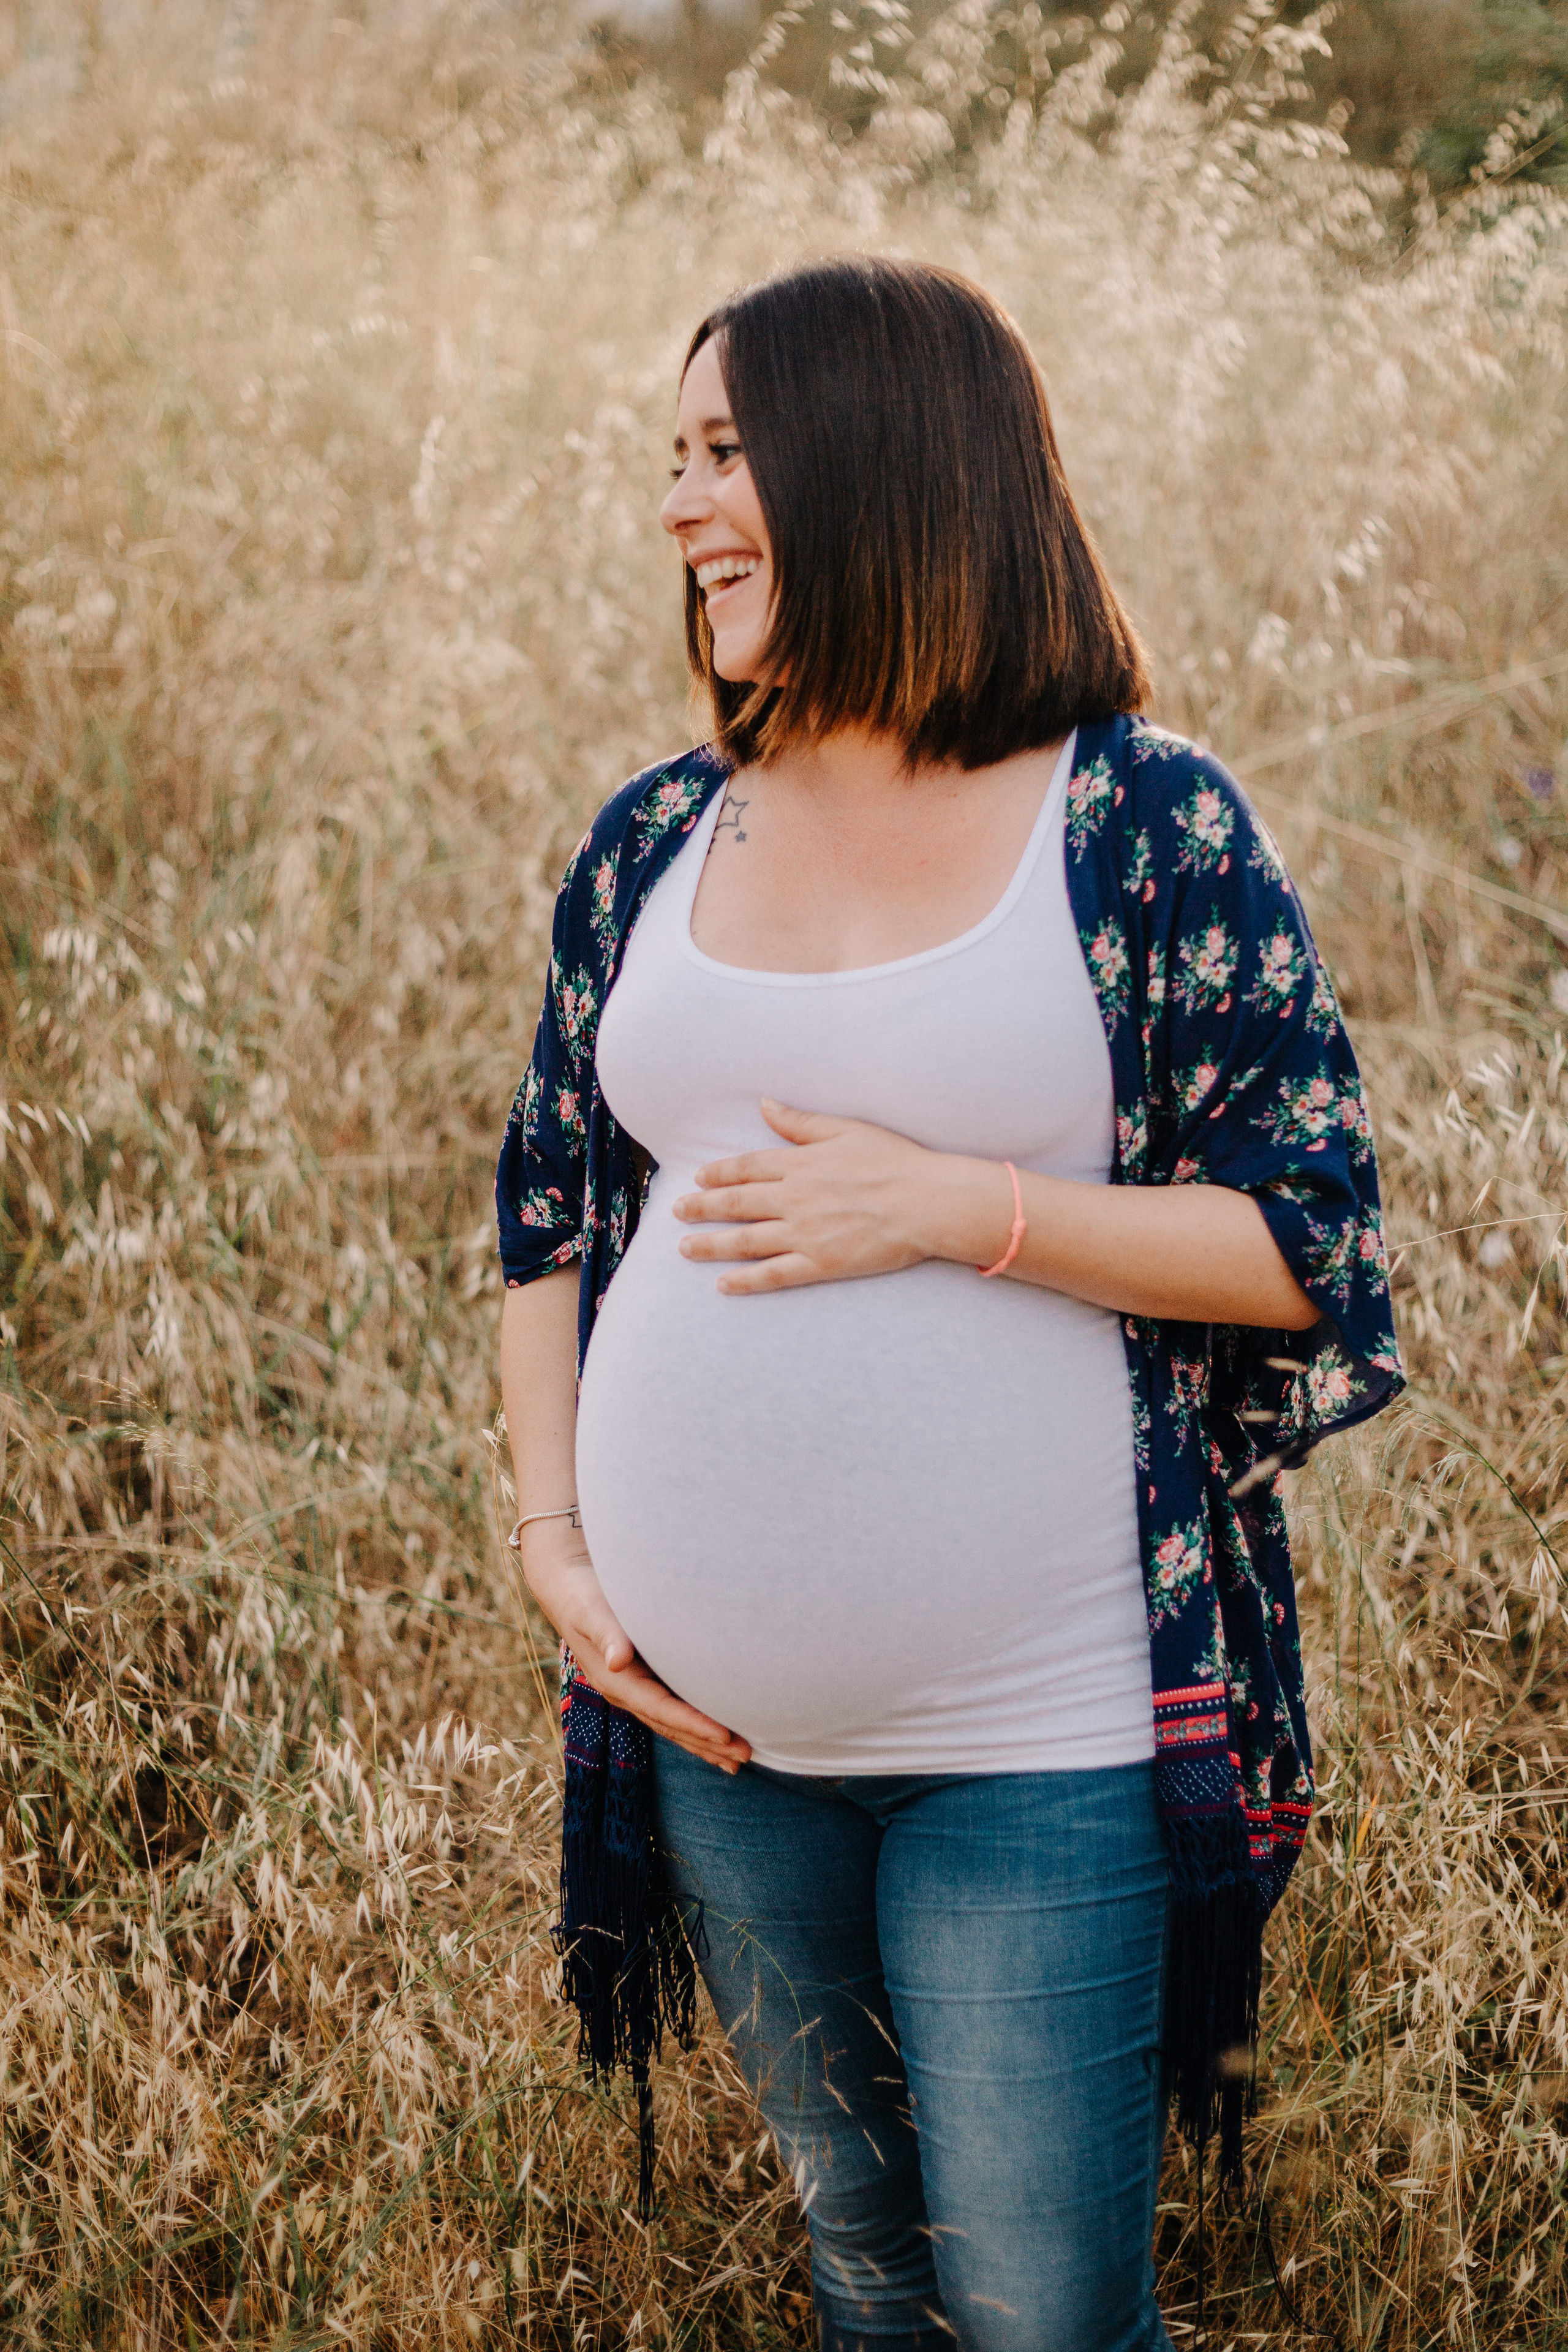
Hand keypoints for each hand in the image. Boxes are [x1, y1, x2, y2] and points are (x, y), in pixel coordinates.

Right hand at [518, 1522, 751, 1772]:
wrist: (567, 1587)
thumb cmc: (583, 1595)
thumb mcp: (591, 1611)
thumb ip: (607, 1634)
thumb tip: (618, 1660)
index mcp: (616, 1681)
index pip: (661, 1710)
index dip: (693, 1724)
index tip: (725, 1735)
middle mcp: (625, 1692)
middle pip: (671, 1726)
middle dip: (707, 1744)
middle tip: (745, 1756)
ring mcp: (633, 1690)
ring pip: (673, 1724)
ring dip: (705, 1743)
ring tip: (737, 1760)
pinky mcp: (642, 1680)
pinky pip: (672, 1711)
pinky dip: (695, 1726)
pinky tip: (717, 1735)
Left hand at [674, 1097, 949, 1292]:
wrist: (928, 1202)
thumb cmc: (895, 1161)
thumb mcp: (846, 1129)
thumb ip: (800, 1122)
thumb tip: (765, 1105)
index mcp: (800, 1163)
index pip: (746, 1168)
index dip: (718, 1174)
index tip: (698, 1179)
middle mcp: (794, 1198)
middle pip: (735, 1204)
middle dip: (701, 1208)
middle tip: (676, 1212)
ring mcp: (804, 1233)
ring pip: (744, 1240)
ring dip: (710, 1245)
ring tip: (685, 1248)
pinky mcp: (820, 1263)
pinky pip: (773, 1274)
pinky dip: (745, 1280)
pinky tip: (723, 1285)